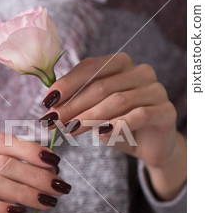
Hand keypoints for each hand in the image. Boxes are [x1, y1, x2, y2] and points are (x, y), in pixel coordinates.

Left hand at [40, 53, 186, 199]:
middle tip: (53, 121)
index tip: (47, 101)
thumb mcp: (94, 112)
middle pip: (101, 85)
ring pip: (118, 100)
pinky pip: (139, 115)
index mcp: (121, 64)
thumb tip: (50, 106)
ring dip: (90, 116)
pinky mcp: (166, 111)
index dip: (67, 83)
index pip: (90, 67)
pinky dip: (118, 124)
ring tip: (70, 130)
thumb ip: (78, 104)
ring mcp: (156, 90)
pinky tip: (101, 134)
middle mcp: (140, 71)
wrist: (150, 147)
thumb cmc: (118, 126)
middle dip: (73, 105)